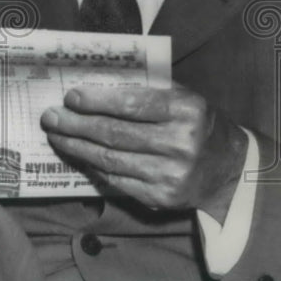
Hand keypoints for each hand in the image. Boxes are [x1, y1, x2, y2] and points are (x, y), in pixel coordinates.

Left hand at [41, 85, 247, 220]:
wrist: (229, 168)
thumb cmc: (196, 122)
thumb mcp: (183, 96)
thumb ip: (146, 88)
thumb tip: (95, 82)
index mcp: (185, 110)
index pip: (132, 104)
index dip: (97, 101)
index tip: (70, 97)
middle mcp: (180, 144)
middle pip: (115, 134)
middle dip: (76, 124)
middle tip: (51, 117)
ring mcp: (171, 174)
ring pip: (111, 160)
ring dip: (76, 146)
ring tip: (56, 135)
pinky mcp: (161, 198)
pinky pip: (117, 180)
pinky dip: (92, 167)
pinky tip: (77, 155)